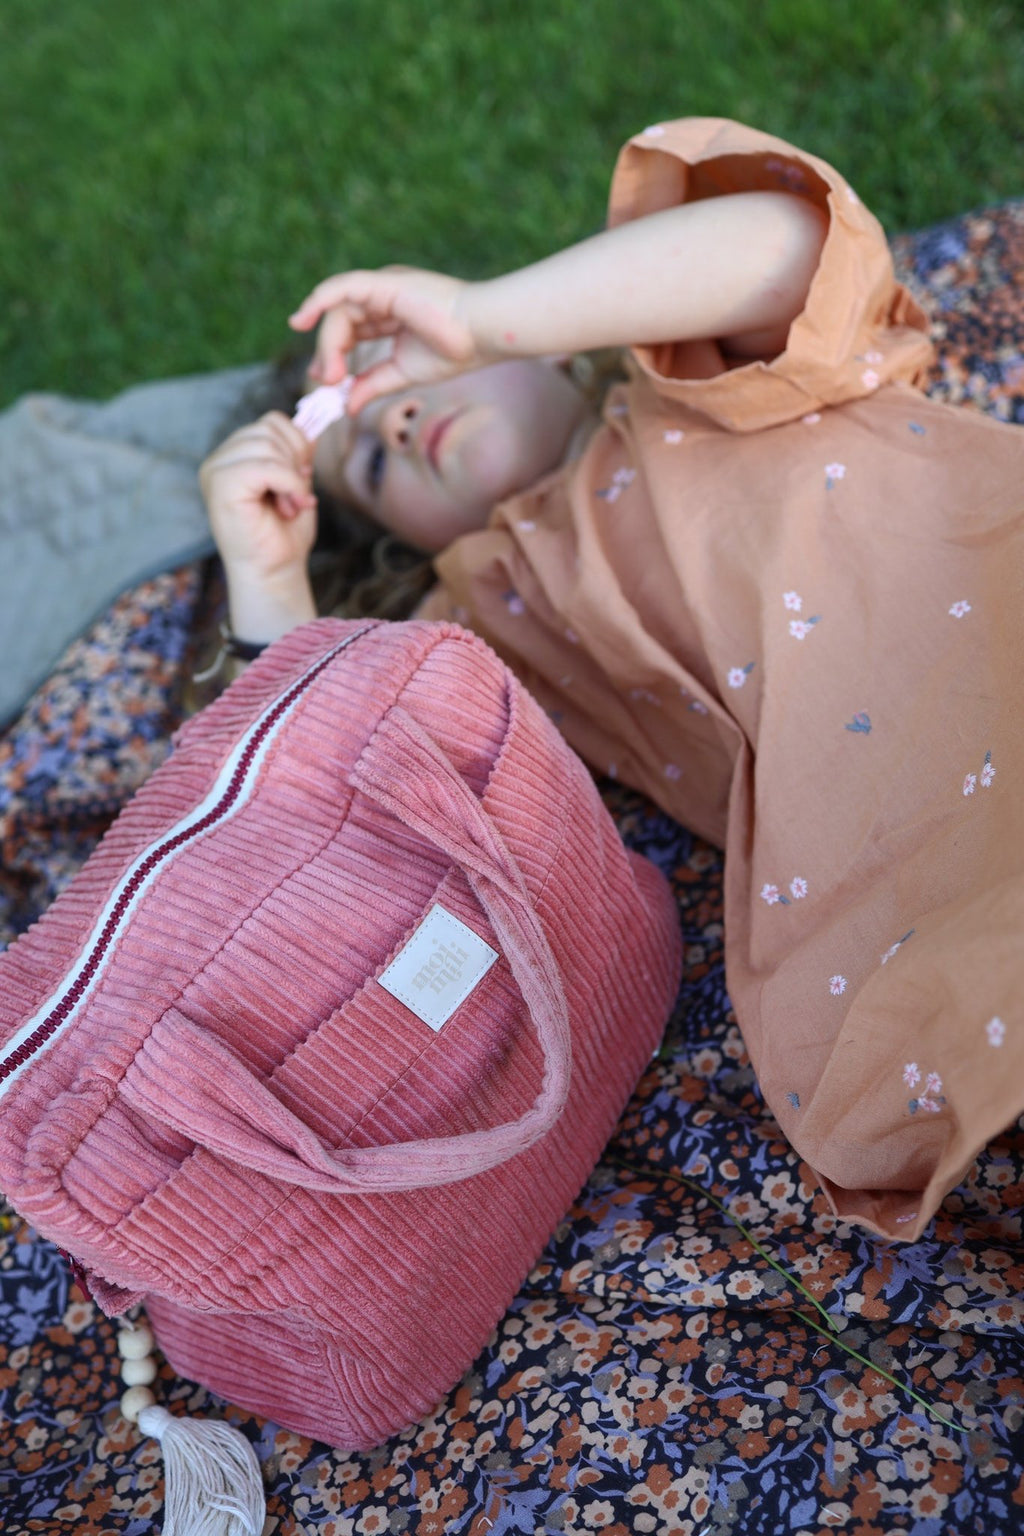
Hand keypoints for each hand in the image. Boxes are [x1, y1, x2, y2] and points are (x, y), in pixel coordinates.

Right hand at [200, 412, 317, 579]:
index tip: (302, 479)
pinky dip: (288, 483)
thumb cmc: (283, 535)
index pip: (271, 423)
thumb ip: (297, 454)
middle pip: (269, 428)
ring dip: (291, 475)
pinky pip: (265, 465)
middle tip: (296, 497)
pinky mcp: (220, 484)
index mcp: (234, 456)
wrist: (272, 572)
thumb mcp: (296, 484)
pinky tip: (290, 505)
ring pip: (267, 443)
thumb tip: (311, 423)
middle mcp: (219, 460)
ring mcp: (216, 470)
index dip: (297, 445)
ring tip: (289, 505)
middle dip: (295, 460)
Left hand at [288, 266, 480, 411]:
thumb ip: (373, 384)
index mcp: (391, 312)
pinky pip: (340, 288)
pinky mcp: (382, 283)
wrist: (483, 334)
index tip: (328, 383)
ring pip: (338, 311)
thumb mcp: (403, 372)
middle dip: (327, 352)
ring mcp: (382, 286)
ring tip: (330, 374)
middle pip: (341, 322)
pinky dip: (317, 301)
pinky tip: (301, 320)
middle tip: (326, 381)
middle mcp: (382, 295)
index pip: (352, 330)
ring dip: (328, 344)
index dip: (333, 355)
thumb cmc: (456, 350)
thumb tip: (348, 406)